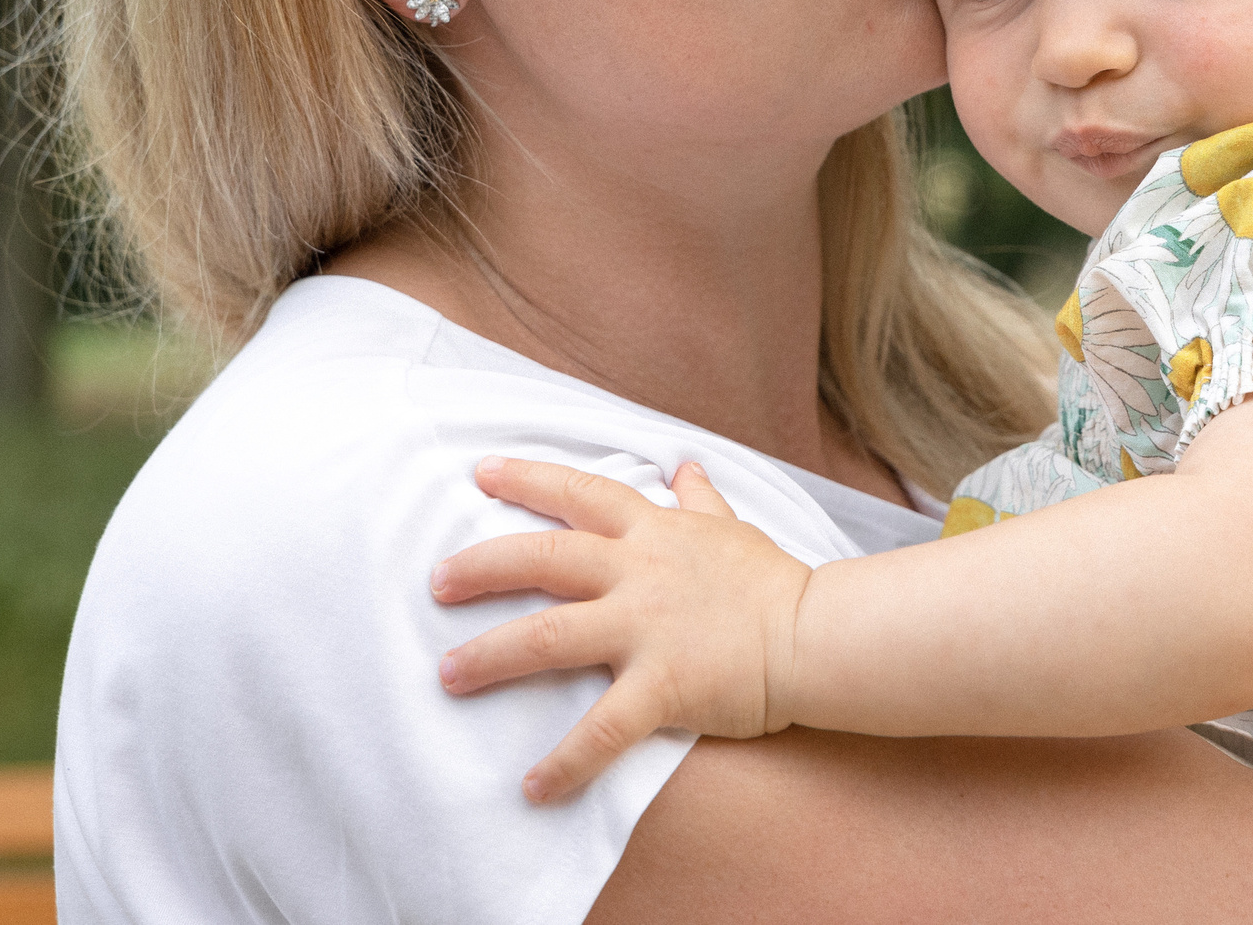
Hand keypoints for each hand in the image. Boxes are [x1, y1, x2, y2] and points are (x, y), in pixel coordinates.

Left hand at [431, 456, 811, 802]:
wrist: (816, 634)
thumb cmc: (772, 584)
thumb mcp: (732, 529)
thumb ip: (700, 500)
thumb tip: (684, 466)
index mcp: (653, 532)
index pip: (580, 493)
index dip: (528, 479)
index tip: (480, 472)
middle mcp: (639, 572)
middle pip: (543, 558)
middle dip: (482, 567)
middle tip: (436, 582)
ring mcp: (646, 627)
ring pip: (549, 636)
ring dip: (490, 656)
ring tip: (448, 674)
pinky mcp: (663, 684)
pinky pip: (603, 728)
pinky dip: (566, 762)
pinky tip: (533, 786)